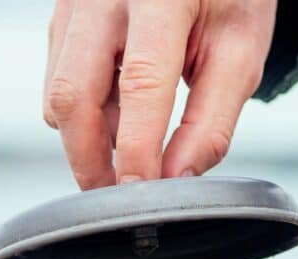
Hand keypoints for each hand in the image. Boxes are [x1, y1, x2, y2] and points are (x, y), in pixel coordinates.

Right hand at [44, 0, 276, 189]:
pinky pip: (58, 78)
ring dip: (87, 138)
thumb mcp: (240, 51)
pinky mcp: (63, 16)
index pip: (141, 83)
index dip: (136, 149)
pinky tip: (117, 117)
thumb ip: (210, 121)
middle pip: (73, 93)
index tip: (141, 196)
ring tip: (128, 150)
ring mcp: (74, 2)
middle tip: (117, 198)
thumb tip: (176, 179)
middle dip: (89, 159)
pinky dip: (85, 113)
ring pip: (57, 91)